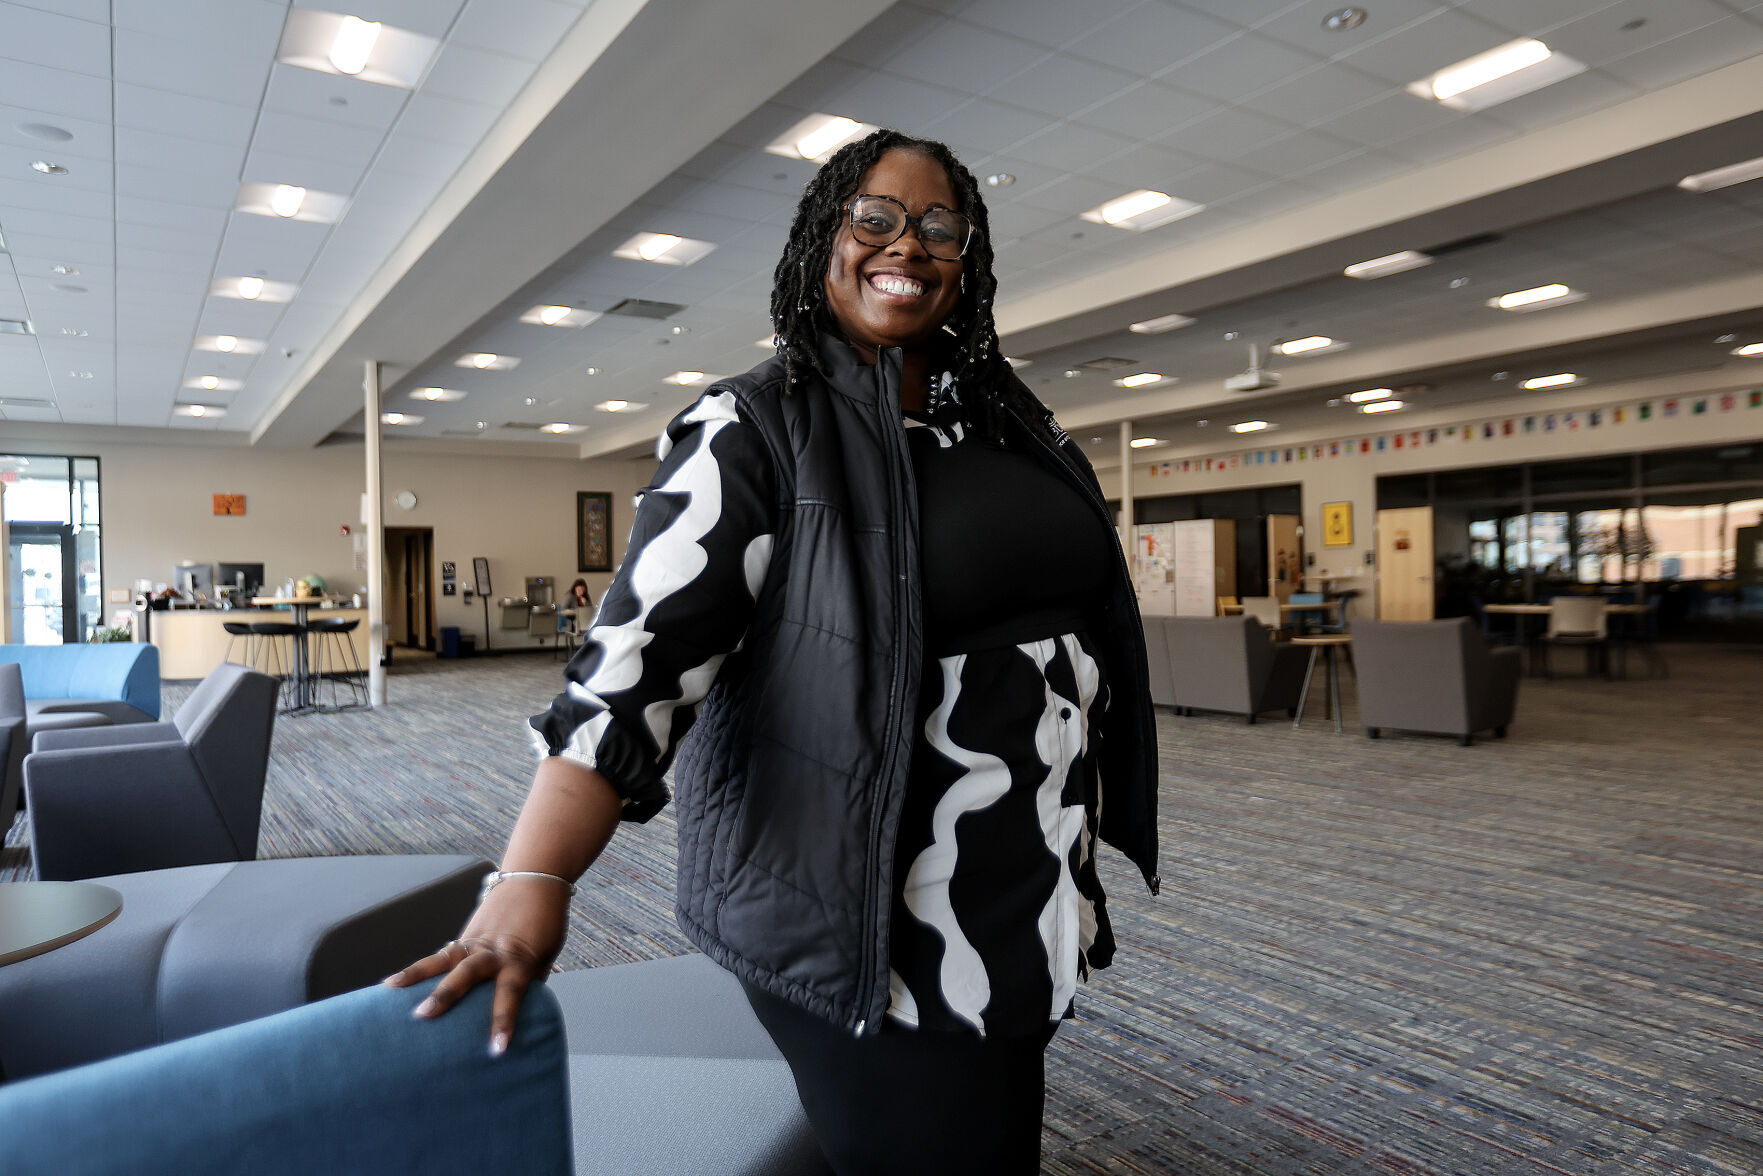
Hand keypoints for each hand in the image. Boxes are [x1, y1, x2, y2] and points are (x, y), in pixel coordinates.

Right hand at [384, 876, 571, 1054]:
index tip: (496, 1048)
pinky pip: (441, 954)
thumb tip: (517, 1013)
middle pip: (468, 972)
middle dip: (446, 995)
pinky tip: (394, 983)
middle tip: (423, 1015)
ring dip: (417, 975)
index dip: (503, 1020)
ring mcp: (476, 941)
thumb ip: (530, 982)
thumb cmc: (547, 922)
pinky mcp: (465, 936)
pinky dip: (418, 969)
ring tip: (390, 990)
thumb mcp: (546, 956)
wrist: (537, 879)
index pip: (511, 992)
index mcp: (519, 958)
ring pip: (445, 958)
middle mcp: (493, 949)